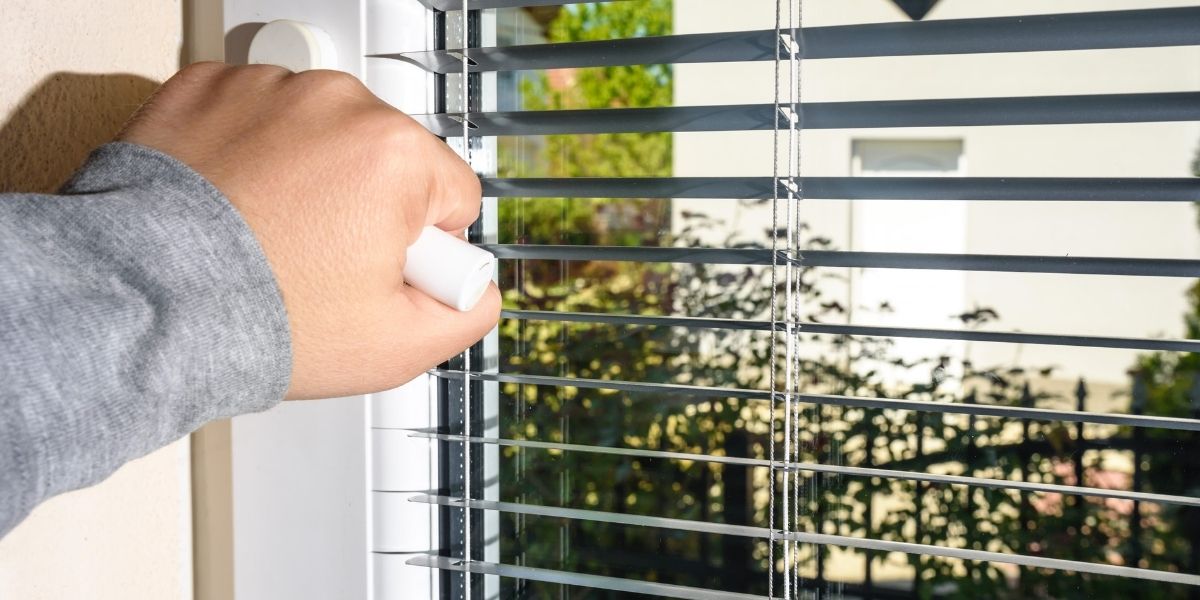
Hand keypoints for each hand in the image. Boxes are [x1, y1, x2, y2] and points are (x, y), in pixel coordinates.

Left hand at [119, 62, 499, 398]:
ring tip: (268, 236)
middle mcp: (337, 102)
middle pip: (388, 159)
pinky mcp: (206, 88)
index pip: (453, 195)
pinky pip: (256, 118)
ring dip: (309, 176)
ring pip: (322, 135)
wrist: (142, 302)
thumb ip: (469, 313)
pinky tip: (233, 205)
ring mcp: (267, 88)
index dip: (421, 250)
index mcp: (396, 154)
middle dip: (366, 207)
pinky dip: (249, 154)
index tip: (376, 275)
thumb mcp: (398, 346)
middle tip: (319, 264)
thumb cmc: (262, 319)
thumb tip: (476, 289)